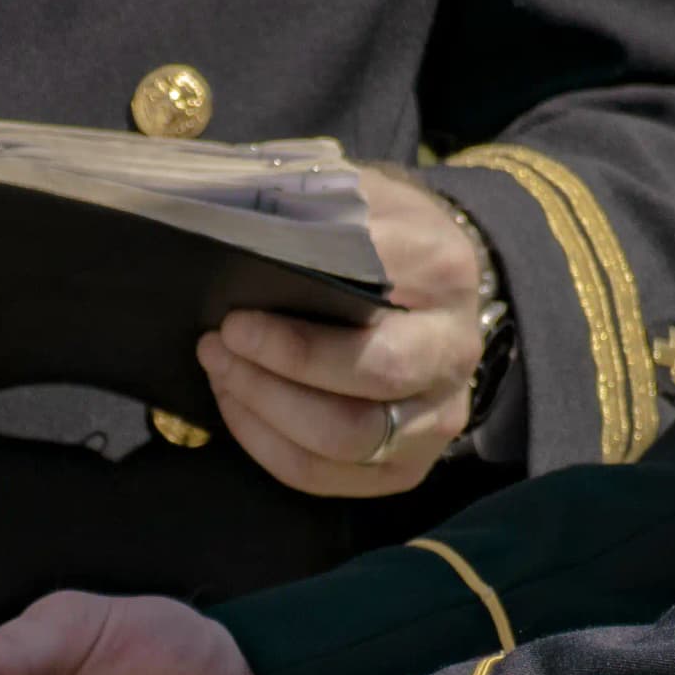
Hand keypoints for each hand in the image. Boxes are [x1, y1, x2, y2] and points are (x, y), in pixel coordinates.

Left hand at [197, 167, 484, 497]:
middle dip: (285, 358)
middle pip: (374, 370)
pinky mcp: (408, 463)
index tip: (243, 294)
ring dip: (267, 407)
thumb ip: (314, 199)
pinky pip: (327, 476)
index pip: (384, 275)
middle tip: (223, 335)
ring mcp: (438, 414)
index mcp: (444, 269)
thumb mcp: (357, 198)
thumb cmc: (374, 241)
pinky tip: (237, 403)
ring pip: (349, 436)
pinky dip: (267, 445)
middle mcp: (454, 348)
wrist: (426, 294)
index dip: (307, 287)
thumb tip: (238, 212)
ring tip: (221, 367)